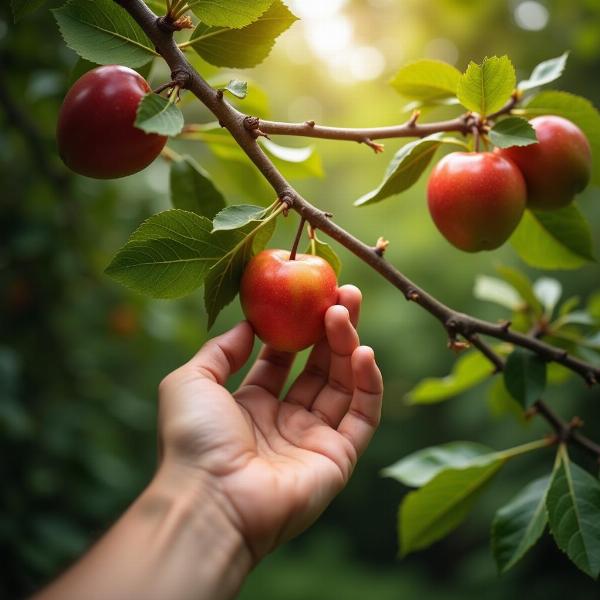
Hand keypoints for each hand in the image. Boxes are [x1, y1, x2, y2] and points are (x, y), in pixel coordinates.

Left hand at [157, 285, 382, 561]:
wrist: (209, 499)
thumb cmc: (194, 439)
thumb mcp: (192, 381)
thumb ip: (221, 350)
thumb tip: (249, 324)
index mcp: (251, 405)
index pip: (282, 359)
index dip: (296, 328)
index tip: (307, 296)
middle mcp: (284, 422)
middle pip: (317, 367)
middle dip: (330, 329)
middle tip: (343, 292)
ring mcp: (313, 440)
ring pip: (342, 385)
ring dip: (348, 345)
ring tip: (345, 310)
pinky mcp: (338, 458)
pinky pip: (362, 415)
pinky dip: (368, 383)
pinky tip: (363, 351)